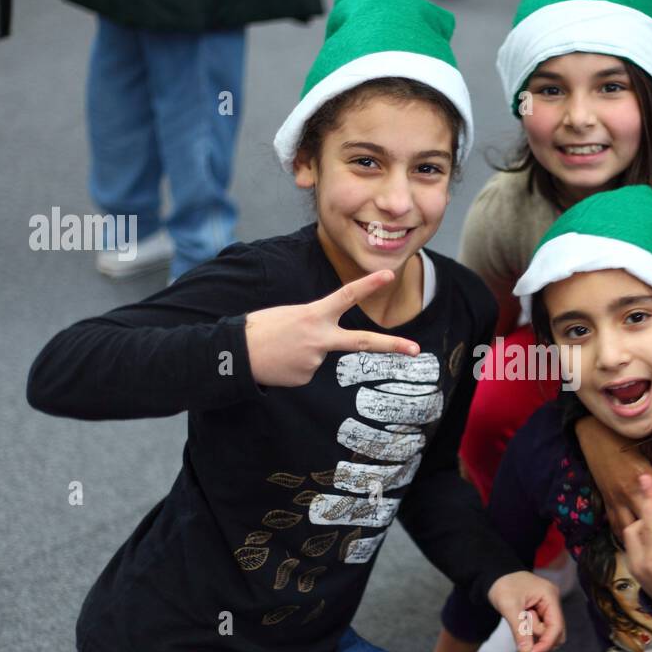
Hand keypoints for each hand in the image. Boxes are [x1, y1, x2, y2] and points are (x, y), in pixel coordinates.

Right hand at [244, 270, 420, 386]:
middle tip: (417, 349)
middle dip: (392, 346)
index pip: (347, 295)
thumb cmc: (260, 328)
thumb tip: (325, 346)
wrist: (234, 355)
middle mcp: (319, 338)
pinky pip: (308, 369)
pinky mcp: (306, 377)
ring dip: (303, 352)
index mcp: (313, 314)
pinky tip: (280, 362)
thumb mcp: (288, 314)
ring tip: (281, 349)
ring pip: (320, 354)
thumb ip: (314, 323)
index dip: (369, 284)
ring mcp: (315, 360)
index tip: (390, 274)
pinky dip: (295, 365)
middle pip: (363, 342)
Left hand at [487, 571, 565, 651]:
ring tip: (519, 619)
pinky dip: (531, 630)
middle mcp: (552, 601)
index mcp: (550, 596)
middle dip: (541, 639)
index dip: (546, 643)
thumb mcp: (509, 607)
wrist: (495, 576)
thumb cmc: (502, 586)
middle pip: (557, 632)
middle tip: (522, 635)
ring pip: (548, 632)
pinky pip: (541, 628)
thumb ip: (520, 630)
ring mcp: (548, 606)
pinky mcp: (541, 611)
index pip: (556, 626)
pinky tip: (520, 620)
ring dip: (534, 633)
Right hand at [573, 416, 651, 532]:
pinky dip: (628, 535)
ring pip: (632, 529)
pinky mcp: (607, 503)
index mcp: (643, 476)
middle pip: (651, 519)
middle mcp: (630, 491)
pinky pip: (617, 526)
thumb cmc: (624, 439)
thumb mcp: (647, 449)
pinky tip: (639, 539)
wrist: (595, 437)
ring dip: (645, 535)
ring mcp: (616, 499)